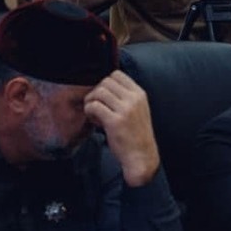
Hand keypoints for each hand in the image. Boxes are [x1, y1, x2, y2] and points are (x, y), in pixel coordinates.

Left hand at [84, 71, 159, 186]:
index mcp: (140, 94)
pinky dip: (89, 112)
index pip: (117, 74)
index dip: (105, 84)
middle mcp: (134, 99)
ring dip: (91, 102)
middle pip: (105, 82)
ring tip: (95, 115)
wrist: (141, 156)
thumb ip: (126, 97)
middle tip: (97, 107)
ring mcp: (125, 109)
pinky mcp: (115, 121)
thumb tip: (103, 87)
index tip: (104, 98)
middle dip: (96, 92)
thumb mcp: (138, 110)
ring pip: (98, 92)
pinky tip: (95, 122)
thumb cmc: (136, 135)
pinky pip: (94, 106)